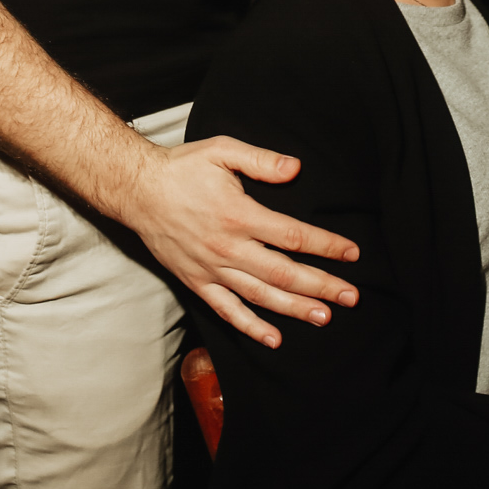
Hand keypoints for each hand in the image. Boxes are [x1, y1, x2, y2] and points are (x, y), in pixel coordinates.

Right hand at [125, 137, 359, 347]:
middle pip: (284, 273)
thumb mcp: (222, 151)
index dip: (326, 246)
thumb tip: (296, 169)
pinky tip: (274, 338)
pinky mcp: (197, 282)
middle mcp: (228, 247)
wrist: (137, 190)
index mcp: (239, 215)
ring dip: (295, 308)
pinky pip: (227, 310)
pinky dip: (251, 327)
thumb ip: (261, 160)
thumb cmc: (182, 168)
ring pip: (261, 296)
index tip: (351, 253)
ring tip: (325, 317)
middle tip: (351, 296)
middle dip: (322, 285)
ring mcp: (212, 269)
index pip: (293, 236)